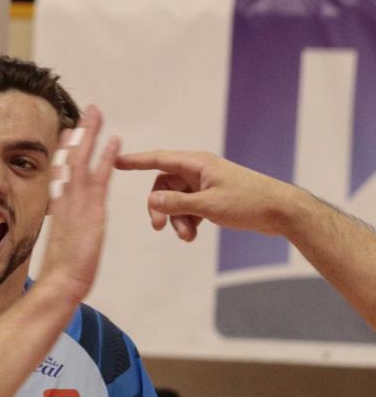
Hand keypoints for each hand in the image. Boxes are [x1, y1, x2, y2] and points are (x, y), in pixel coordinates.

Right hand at [39, 105, 119, 304]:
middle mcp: (66, 201)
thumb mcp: (63, 249)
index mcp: (60, 209)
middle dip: (80, 134)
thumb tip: (66, 236)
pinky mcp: (90, 210)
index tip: (70, 133)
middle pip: (71, 159)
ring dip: (90, 135)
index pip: (62, 172)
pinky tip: (113, 140)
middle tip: (88, 111)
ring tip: (97, 114)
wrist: (60, 282)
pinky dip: (106, 157)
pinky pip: (99, 178)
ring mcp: (77, 204)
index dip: (67, 150)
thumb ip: (65, 235)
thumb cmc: (61, 273)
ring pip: (81, 161)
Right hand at [115, 148, 297, 242]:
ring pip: (176, 201)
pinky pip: (189, 209)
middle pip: (165, 186)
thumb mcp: (208, 206)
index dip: (136, 161)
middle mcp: (199, 171)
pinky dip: (188, 222)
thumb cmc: (248, 202)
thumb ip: (177, 204)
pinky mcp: (213, 198)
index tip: (116, 162)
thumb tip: (152, 201)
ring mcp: (206, 185)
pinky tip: (194, 235)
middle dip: (160, 208)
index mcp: (198, 164)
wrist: (279, 211)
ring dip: (177, 220)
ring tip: (187, 237)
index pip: (159, 160)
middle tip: (160, 228)